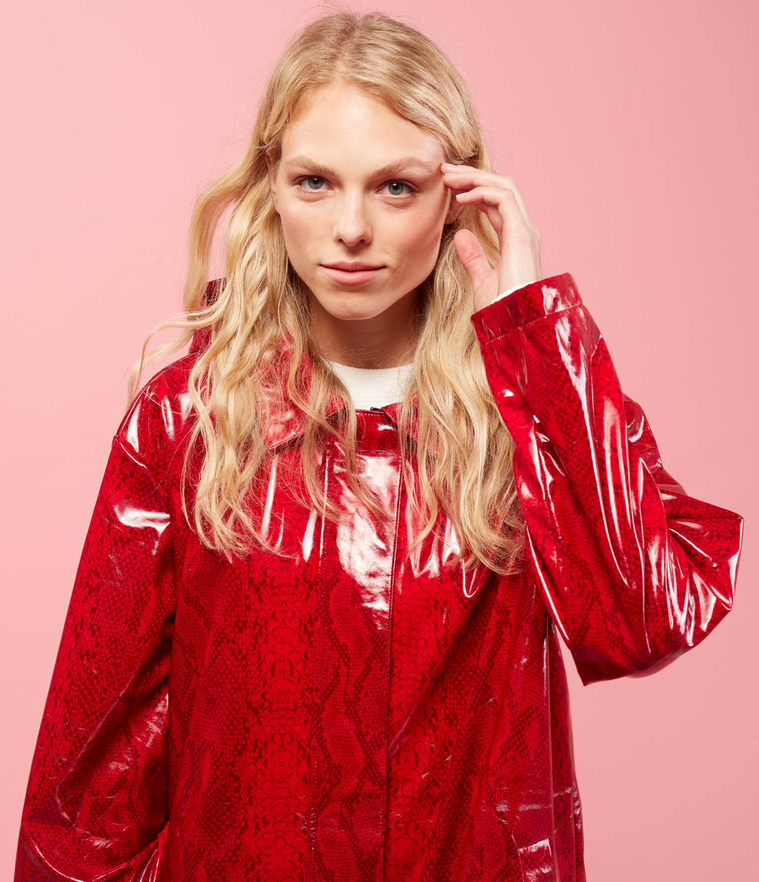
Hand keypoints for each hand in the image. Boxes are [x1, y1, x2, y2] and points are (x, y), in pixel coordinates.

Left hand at [440, 161, 543, 311]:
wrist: (516, 324)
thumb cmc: (503, 309)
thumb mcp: (482, 279)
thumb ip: (473, 256)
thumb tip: (461, 236)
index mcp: (516, 240)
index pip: (496, 203)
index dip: (474, 190)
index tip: (449, 188)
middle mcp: (524, 231)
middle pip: (500, 189)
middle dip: (473, 176)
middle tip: (445, 171)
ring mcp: (526, 231)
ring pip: (504, 187)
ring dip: (475, 178)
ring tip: (449, 177)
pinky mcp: (522, 235)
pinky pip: (504, 199)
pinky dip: (482, 192)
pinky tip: (460, 197)